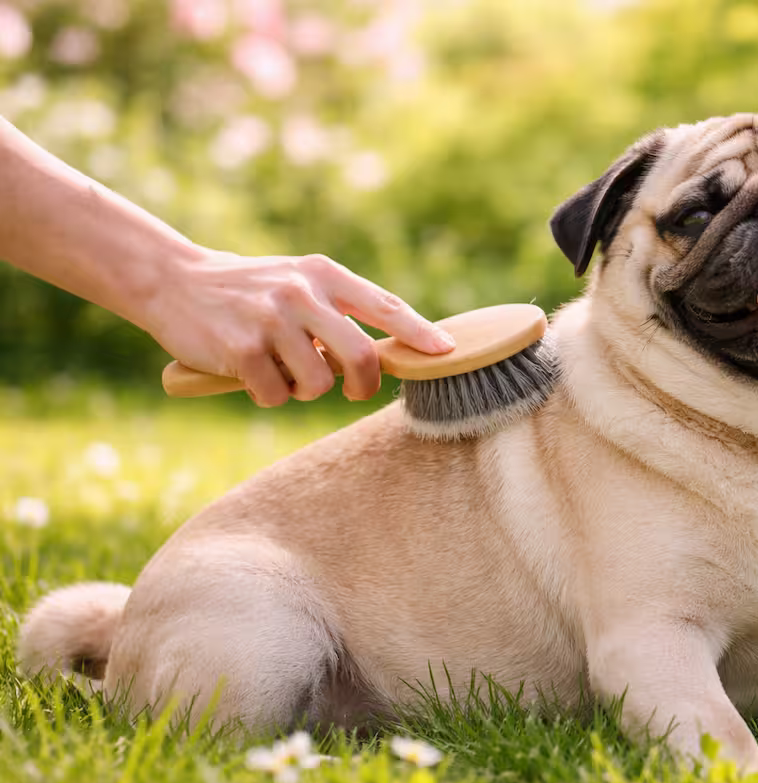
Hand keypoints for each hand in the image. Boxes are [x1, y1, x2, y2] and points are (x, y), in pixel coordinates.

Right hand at [143, 249, 454, 406]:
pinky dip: (267, 394)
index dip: (418, 333)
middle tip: (354, 390)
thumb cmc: (251, 291)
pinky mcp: (241, 348)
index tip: (446, 352)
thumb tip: (390, 355)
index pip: (385, 306)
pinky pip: (275, 396)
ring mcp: (272, 320)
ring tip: (280, 368)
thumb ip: (340, 311)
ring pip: (317, 384)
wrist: (175, 281)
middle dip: (363, 384)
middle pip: (361, 356)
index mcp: (324, 274)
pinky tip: (248, 373)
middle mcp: (302, 292)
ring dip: (302, 389)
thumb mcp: (300, 283)